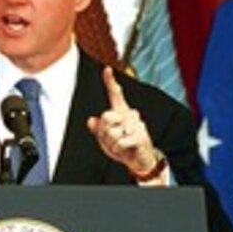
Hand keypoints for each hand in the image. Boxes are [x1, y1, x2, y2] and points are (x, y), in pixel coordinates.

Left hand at [86, 66, 163, 181]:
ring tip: (121, 147)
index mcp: (121, 113)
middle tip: (113, 140)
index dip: (110, 81)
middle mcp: (130, 115)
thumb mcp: (106, 140)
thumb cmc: (124, 148)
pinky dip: (119, 150)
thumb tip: (91, 120)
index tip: (107, 69)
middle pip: (106, 116)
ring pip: (112, 133)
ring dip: (112, 144)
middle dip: (104, 132)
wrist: (140, 162)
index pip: (115, 95)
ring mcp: (137, 125)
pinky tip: (126, 150)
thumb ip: (98, 130)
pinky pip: (120, 142)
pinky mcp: (141, 136)